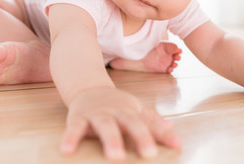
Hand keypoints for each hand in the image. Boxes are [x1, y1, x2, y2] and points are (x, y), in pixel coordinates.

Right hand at [60, 87, 180, 159]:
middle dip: (141, 137)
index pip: (150, 123)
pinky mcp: (78, 118)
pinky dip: (70, 139)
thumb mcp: (134, 109)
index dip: (163, 134)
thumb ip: (151, 120)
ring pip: (105, 125)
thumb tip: (172, 128)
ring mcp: (97, 114)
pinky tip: (67, 151)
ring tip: (115, 157)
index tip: (177, 145)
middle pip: (130, 123)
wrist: (88, 87)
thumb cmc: (115, 104)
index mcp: (131, 112)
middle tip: (150, 154)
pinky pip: (74, 128)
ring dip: (111, 140)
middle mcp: (116, 112)